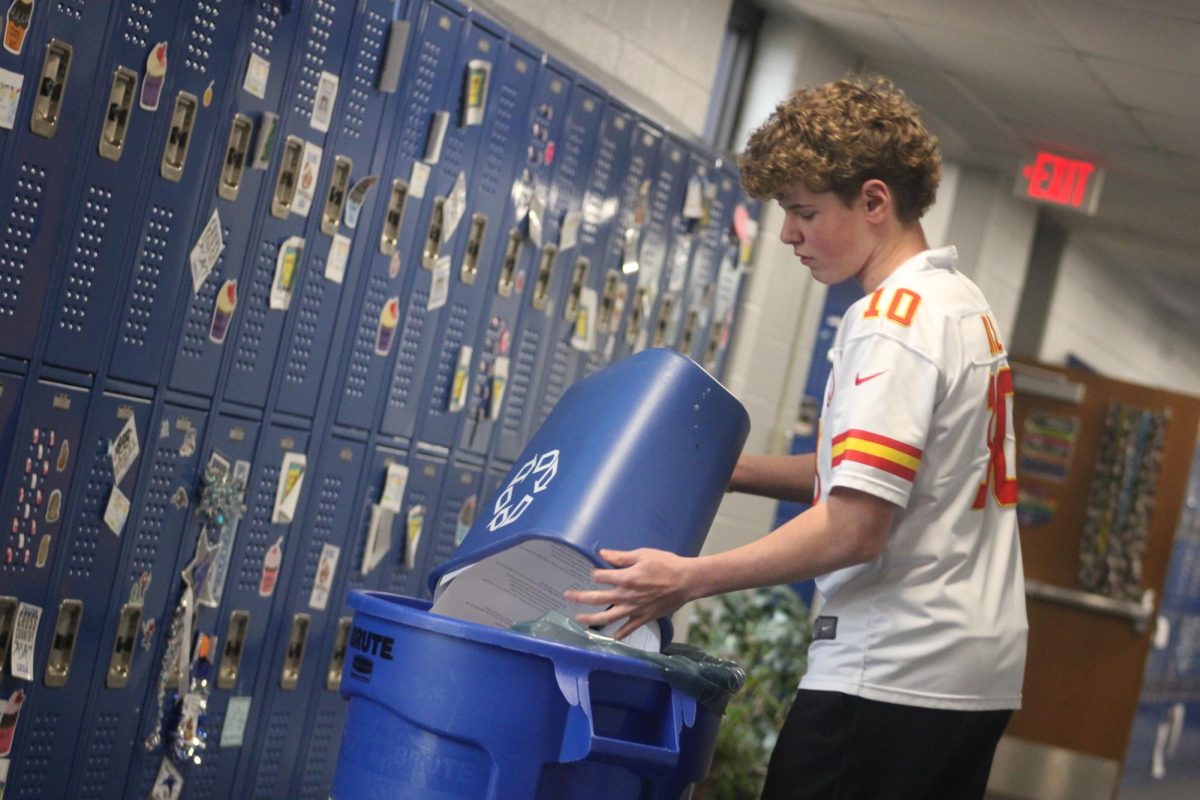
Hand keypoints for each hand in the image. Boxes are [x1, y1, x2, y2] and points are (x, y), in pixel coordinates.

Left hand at [565, 548, 694, 639]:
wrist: (687, 581)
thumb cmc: (666, 564)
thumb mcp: (643, 555)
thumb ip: (621, 557)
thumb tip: (602, 554)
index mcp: (626, 578)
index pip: (600, 577)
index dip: (594, 574)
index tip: (592, 573)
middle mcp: (626, 595)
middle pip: (598, 598)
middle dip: (580, 597)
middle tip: (566, 595)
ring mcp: (634, 609)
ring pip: (608, 617)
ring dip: (591, 618)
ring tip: (578, 618)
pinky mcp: (644, 617)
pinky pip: (629, 628)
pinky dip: (619, 634)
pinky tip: (611, 637)